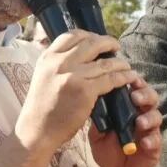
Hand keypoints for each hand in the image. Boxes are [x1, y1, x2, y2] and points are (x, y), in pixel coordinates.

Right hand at [15, 31, 139, 155]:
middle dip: (108, 43)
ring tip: (126, 65)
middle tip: (116, 47)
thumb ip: (59, 64)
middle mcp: (59, 62)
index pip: (72, 35)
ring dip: (120, 62)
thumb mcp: (44, 76)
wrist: (37, 131)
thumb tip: (82, 55)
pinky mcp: (85, 91)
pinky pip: (110, 79)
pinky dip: (123, 77)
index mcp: (48, 57)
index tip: (99, 41)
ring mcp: (72, 76)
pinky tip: (130, 77)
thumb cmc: (42, 107)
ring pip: (105, 62)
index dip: (90, 35)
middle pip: (91, 43)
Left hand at [90, 76, 161, 166]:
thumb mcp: (97, 134)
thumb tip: (94, 103)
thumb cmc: (107, 148)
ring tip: (140, 122)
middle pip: (151, 98)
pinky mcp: (154, 147)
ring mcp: (150, 131)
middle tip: (135, 98)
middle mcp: (142, 115)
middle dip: (145, 95)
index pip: (136, 90)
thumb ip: (98, 120)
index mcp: (129, 108)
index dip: (136, 82)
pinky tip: (144, 143)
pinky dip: (151, 140)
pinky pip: (156, 140)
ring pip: (157, 117)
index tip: (131, 78)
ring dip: (149, 118)